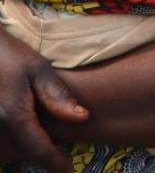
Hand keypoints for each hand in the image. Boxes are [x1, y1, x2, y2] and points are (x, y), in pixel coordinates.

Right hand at [0, 31, 87, 171]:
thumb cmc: (8, 55)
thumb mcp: (38, 69)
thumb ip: (58, 96)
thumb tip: (83, 118)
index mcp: (14, 116)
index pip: (38, 149)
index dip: (55, 163)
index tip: (69, 172)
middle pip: (21, 154)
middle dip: (39, 154)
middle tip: (58, 153)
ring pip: (6, 152)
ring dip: (21, 151)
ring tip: (41, 143)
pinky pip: (0, 145)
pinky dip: (8, 144)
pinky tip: (17, 132)